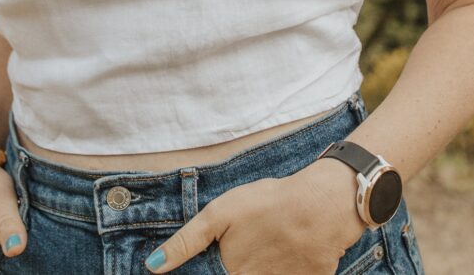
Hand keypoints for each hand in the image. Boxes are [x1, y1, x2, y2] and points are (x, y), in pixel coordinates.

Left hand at [142, 160, 364, 273]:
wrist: (321, 207)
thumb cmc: (267, 205)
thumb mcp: (220, 214)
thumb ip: (186, 243)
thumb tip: (152, 267)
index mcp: (233, 274)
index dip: (217, 266)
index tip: (225, 257)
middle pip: (239, 273)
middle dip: (239, 263)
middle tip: (254, 239)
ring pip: (264, 273)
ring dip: (264, 262)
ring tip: (269, 241)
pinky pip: (290, 274)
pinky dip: (287, 266)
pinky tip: (290, 247)